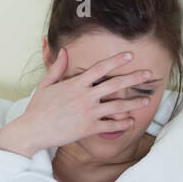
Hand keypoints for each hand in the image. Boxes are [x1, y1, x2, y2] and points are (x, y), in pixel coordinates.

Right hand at [3, 48, 155, 152]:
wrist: (33, 130)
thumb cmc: (38, 108)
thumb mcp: (46, 84)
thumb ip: (57, 67)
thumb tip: (63, 50)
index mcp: (76, 84)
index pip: (100, 68)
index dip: (116, 60)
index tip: (130, 54)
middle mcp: (85, 97)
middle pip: (115, 85)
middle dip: (134, 78)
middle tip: (149, 74)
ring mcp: (88, 113)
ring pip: (117, 107)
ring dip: (134, 103)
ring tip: (146, 100)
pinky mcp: (88, 129)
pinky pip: (110, 126)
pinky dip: (122, 124)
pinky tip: (131, 122)